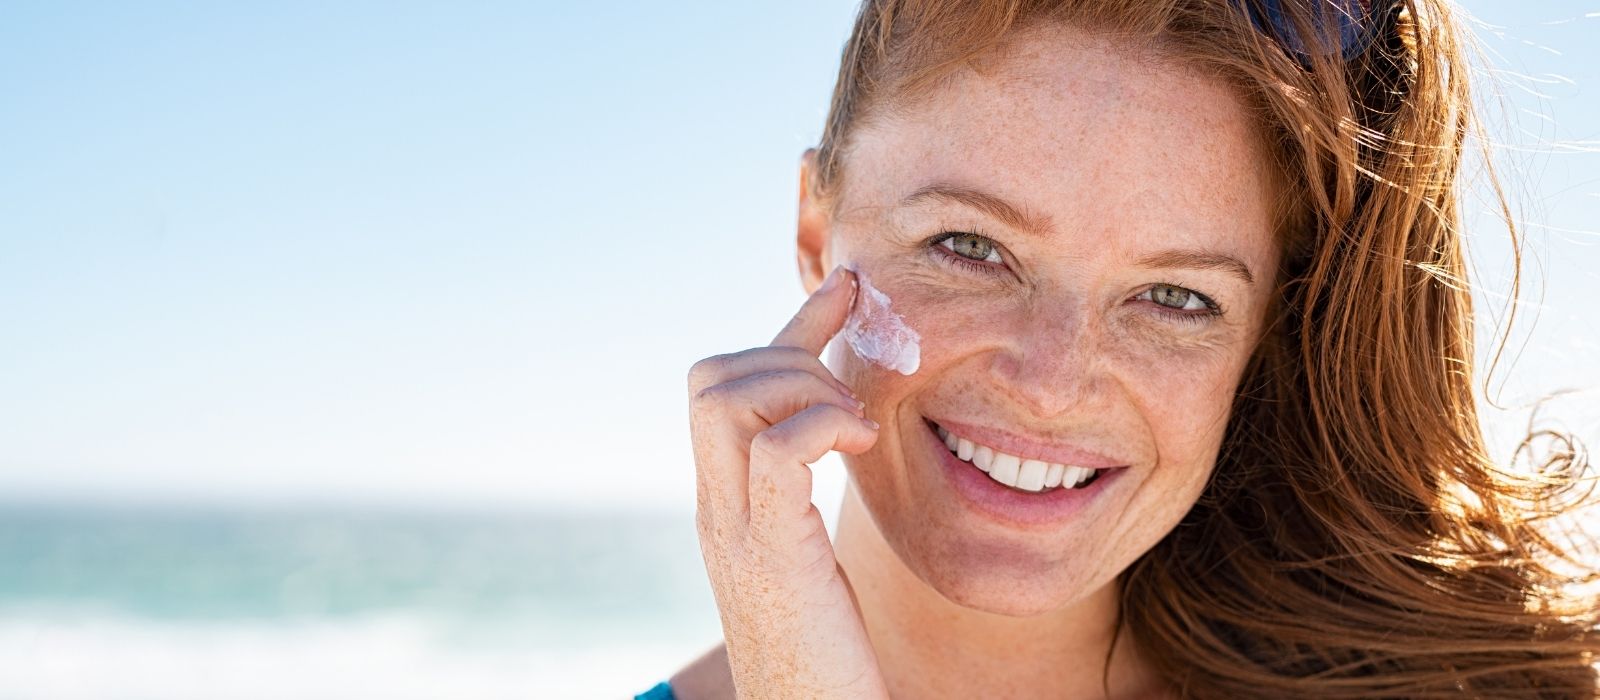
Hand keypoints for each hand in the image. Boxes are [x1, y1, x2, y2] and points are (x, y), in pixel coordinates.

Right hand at [687, 265, 888, 698]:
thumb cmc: (829, 666)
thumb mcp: (812, 570)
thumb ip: (806, 510)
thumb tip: (844, 453)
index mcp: (729, 508)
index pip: (732, 386)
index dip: (793, 328)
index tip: (849, 291)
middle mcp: (717, 512)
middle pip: (711, 375)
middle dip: (791, 355)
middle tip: (852, 405)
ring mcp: (735, 532)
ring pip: (727, 395)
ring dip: (804, 386)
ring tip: (855, 431)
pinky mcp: (771, 556)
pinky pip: (775, 449)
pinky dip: (819, 425)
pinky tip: (857, 446)